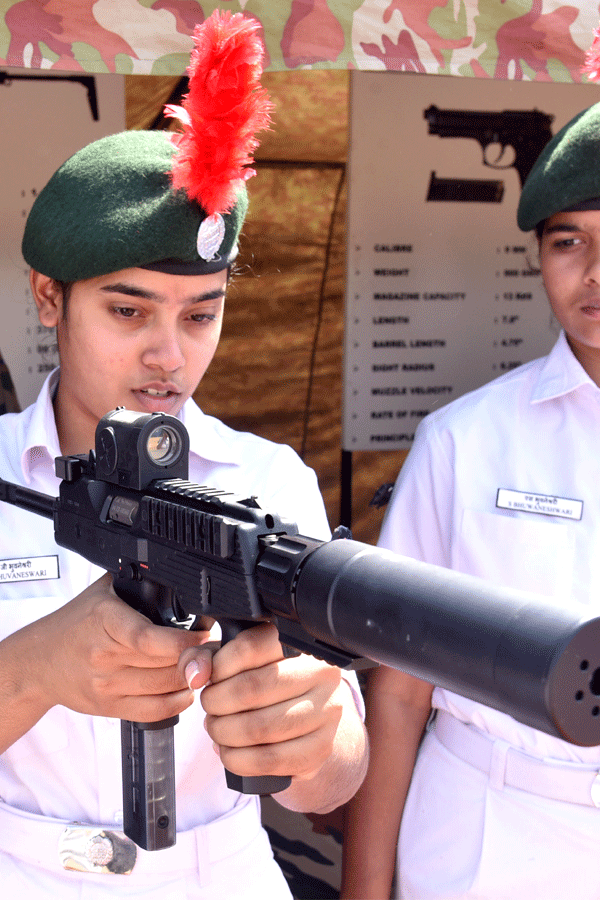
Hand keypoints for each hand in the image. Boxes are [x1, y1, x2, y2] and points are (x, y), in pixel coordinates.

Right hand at [28, 572, 211, 721]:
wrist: (37, 663)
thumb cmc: (74, 623)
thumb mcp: (102, 591)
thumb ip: (137, 582)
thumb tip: (177, 572)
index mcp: (105, 621)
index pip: (148, 638)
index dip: (184, 641)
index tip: (205, 634)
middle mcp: (105, 656)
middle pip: (166, 663)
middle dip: (200, 655)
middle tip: (216, 647)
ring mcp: (107, 685)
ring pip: (166, 687)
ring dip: (193, 677)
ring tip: (205, 664)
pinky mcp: (109, 707)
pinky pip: (155, 711)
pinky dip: (179, 701)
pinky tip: (187, 687)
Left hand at [191, 623, 345, 782]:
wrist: (308, 715)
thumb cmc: (267, 680)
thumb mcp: (236, 658)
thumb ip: (206, 656)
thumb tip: (195, 675)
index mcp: (299, 642)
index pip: (249, 647)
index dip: (218, 667)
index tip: (210, 678)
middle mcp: (321, 672)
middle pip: (251, 689)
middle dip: (216, 703)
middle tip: (209, 707)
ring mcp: (326, 711)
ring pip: (259, 728)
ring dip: (224, 733)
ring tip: (217, 728)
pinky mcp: (321, 747)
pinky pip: (269, 760)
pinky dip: (237, 759)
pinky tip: (229, 751)